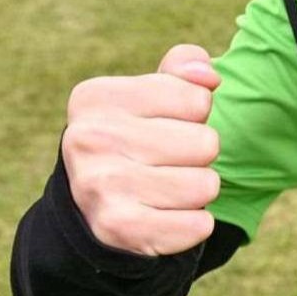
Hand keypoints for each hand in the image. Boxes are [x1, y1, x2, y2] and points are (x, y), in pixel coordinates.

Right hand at [62, 45, 223, 256]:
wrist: (94, 206)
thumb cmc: (139, 136)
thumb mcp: (152, 93)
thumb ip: (184, 67)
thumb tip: (208, 76)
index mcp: (96, 98)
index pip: (198, 100)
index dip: (196, 115)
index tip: (165, 124)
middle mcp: (88, 139)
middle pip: (207, 144)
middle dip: (199, 155)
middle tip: (167, 161)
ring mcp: (99, 186)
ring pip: (206, 186)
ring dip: (198, 191)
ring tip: (164, 188)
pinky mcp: (117, 228)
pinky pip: (198, 226)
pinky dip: (193, 225)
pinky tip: (164, 217)